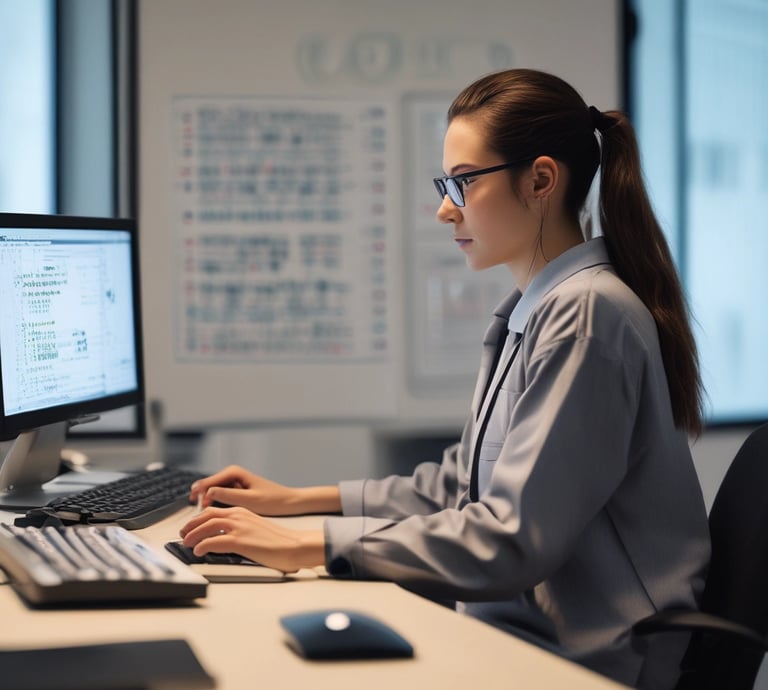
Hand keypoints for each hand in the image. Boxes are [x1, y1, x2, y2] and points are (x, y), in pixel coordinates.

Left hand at [179, 506, 324, 572]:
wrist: (294, 545)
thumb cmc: (279, 541)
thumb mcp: (256, 528)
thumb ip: (241, 529)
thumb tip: (225, 539)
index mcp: (242, 511)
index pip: (214, 511)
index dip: (198, 519)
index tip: (191, 526)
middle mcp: (238, 516)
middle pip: (206, 515)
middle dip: (191, 524)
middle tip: (183, 534)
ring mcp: (238, 527)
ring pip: (206, 527)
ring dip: (193, 535)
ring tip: (186, 543)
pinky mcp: (240, 541)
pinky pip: (213, 542)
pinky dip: (202, 546)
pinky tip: (198, 552)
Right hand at [189, 465, 341, 515]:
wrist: (289, 502)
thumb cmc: (273, 500)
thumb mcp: (249, 499)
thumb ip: (228, 495)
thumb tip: (208, 493)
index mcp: (234, 472)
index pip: (207, 482)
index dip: (196, 495)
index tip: (191, 507)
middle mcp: (232, 474)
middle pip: (206, 486)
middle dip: (197, 500)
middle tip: (190, 517)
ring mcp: (234, 483)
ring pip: (212, 493)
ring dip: (204, 504)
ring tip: (197, 520)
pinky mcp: (237, 491)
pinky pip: (220, 497)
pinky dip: (214, 506)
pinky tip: (211, 518)